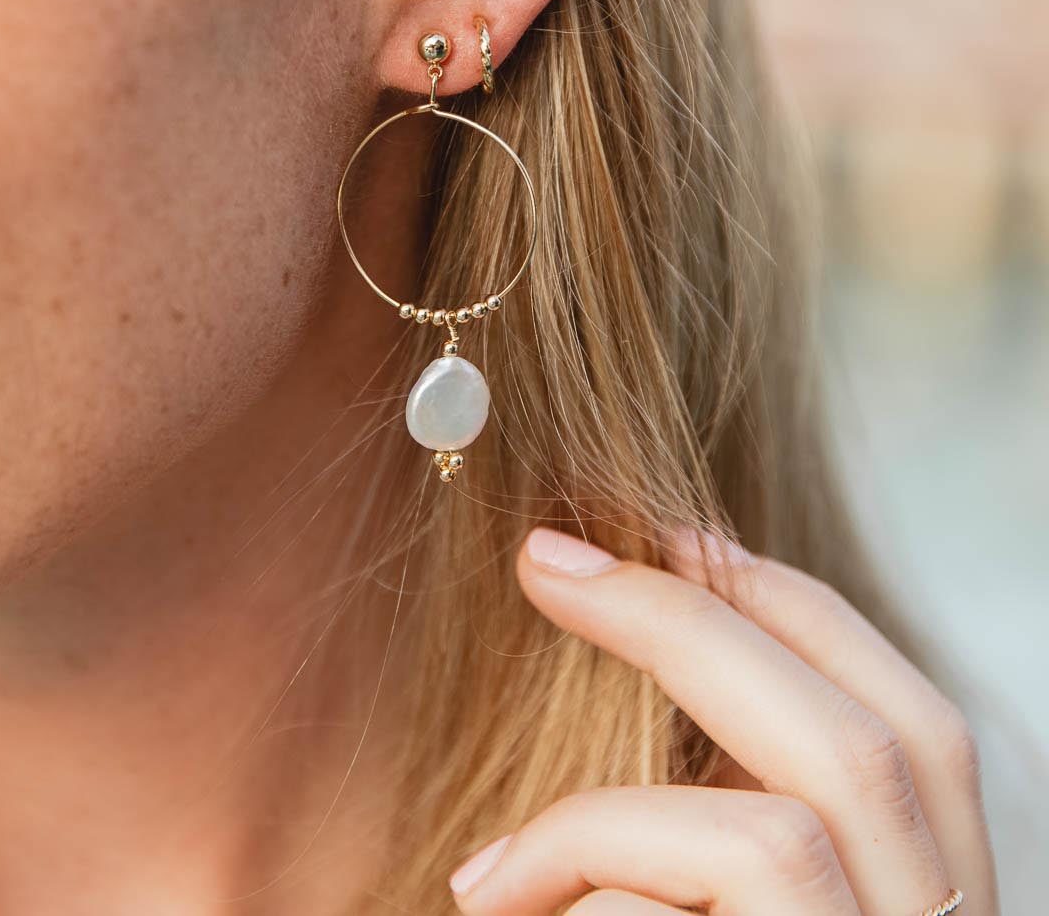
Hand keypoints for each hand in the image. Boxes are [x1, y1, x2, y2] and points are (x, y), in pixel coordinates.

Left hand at [447, 525, 999, 915]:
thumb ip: (716, 843)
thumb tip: (627, 705)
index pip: (914, 723)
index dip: (802, 613)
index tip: (678, 534)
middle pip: (871, 735)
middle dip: (704, 618)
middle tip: (551, 559)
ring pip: (799, 819)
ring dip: (625, 780)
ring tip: (499, 838)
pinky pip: (726, 900)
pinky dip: (603, 875)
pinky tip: (505, 907)